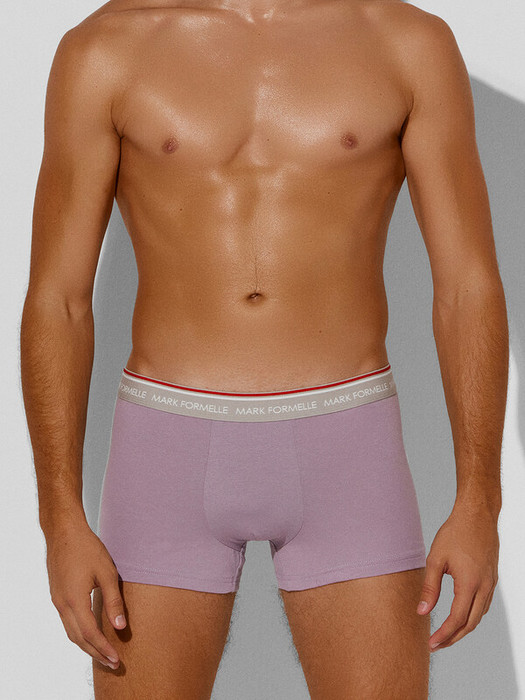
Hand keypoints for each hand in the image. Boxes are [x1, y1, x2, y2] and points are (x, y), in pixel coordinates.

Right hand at [45, 518, 126, 669]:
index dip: (103, 649)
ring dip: (87, 645)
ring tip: (104, 653)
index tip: (116, 660)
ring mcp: (57, 600)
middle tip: (113, 663)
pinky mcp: (57, 595)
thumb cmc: (87, 548)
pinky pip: (68, 622)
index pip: (90, 634)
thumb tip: (120, 626)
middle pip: (78, 638)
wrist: (64, 532)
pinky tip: (91, 633)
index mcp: (75, 600)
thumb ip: (113, 601)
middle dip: (95, 653)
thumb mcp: (107, 573)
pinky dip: (80, 633)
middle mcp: (62, 604)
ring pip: (71, 632)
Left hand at [416, 500, 498, 650]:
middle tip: (436, 644)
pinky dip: (472, 615)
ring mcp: (490, 583)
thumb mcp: (436, 559)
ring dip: (463, 628)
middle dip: (453, 638)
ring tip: (445, 634)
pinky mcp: (491, 578)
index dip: (444, 635)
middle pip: (470, 623)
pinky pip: (483, 605)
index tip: (431, 644)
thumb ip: (429, 587)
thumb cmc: (455, 532)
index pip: (457, 619)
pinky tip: (460, 615)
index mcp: (470, 584)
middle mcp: (484, 587)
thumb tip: (422, 611)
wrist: (477, 515)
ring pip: (479, 616)